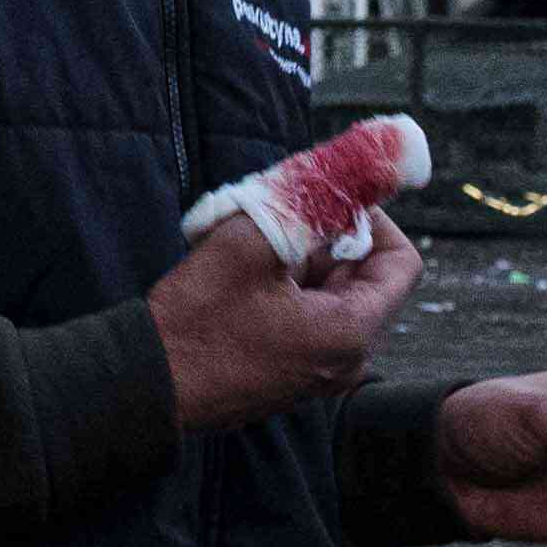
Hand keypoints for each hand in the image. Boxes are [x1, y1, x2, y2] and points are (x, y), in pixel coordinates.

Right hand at [150, 200, 423, 432]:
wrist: (144, 384)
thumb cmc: (194, 320)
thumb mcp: (253, 241)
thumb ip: (313, 200)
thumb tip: (362, 162)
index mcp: (350, 332)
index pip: (402, 262)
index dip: (373, 220)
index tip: (331, 200)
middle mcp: (346, 361)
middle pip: (366, 278)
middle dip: (329, 238)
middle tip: (280, 215)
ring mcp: (318, 374)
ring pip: (334, 296)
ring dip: (302, 261)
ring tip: (253, 246)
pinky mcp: (290, 376)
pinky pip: (310, 320)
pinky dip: (288, 289)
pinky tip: (243, 278)